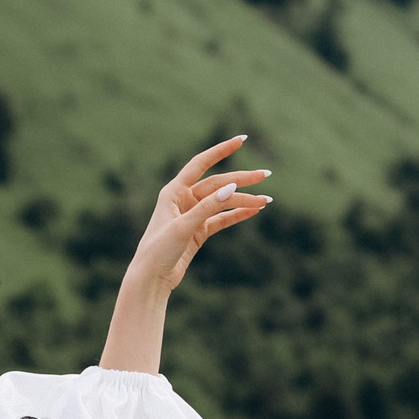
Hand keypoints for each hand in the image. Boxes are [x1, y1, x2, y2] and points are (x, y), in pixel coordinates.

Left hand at [128, 135, 271, 297]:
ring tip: (266, 201)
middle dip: (242, 180)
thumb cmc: (159, 250)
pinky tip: (255, 211)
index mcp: (174, 191)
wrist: (151, 279)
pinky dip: (237, 215)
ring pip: (222, 203)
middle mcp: (183, 199)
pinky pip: (221, 219)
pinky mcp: (198, 232)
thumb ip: (207, 207)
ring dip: (244, 201)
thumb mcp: (183, 227)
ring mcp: (192, 215)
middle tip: (266, 176)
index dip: (221, 150)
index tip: (242, 140)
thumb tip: (232, 187)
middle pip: (218, 184)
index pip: (201, 164)